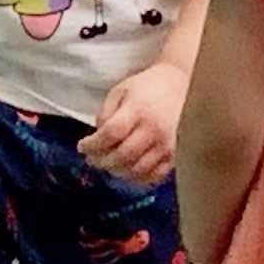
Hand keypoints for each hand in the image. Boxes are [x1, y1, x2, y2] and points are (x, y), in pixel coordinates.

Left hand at [80, 57, 189, 184]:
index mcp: (138, 110)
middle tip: (92, 159)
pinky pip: (155, 175)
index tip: (82, 146)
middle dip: (102, 161)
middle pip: (123, 156)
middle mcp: (154, 129)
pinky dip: (138, 178)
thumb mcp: (120, 91)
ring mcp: (167, 145)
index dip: (93, 145)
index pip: (111, 134)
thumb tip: (98, 139)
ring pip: (138, 170)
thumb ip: (106, 114)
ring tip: (109, 164)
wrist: (181, 85)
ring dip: (118, 171)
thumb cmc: (147, 87)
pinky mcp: (175, 154)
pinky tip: (129, 171)